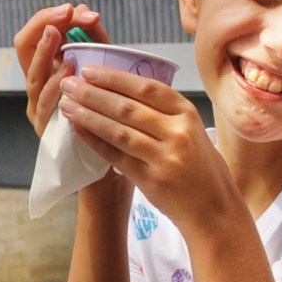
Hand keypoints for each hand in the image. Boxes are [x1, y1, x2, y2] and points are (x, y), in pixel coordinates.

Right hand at [12, 2, 106, 137]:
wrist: (110, 148)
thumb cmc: (103, 101)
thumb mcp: (100, 64)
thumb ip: (93, 38)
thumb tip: (82, 9)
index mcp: (45, 66)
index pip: (32, 33)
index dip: (46, 17)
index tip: (71, 8)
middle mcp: (36, 84)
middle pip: (23, 48)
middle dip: (43, 27)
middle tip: (65, 14)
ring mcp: (38, 106)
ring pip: (32, 77)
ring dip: (47, 55)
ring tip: (62, 37)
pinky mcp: (46, 127)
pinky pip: (45, 105)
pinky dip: (55, 88)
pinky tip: (69, 76)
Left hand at [57, 62, 237, 229]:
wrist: (214, 210)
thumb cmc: (202, 169)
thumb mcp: (194, 133)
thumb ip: (166, 115)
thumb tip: (124, 91)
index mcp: (188, 114)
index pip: (147, 88)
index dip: (115, 77)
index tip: (89, 70)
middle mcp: (178, 132)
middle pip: (128, 107)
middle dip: (93, 93)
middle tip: (69, 84)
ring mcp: (165, 157)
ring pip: (118, 130)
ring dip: (88, 115)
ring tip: (67, 105)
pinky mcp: (151, 179)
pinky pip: (116, 155)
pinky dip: (94, 141)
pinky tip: (78, 129)